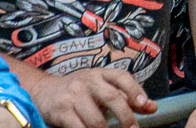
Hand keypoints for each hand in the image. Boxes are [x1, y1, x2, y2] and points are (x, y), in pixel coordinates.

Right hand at [23, 67, 154, 127]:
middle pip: (112, 97)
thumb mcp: (102, 88)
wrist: (43, 92)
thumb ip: (127, 97)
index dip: (135, 90)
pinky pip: (78, 127)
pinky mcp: (61, 111)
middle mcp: (88, 81)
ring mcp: (73, 96)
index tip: (144, 105)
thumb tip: (152, 108)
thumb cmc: (80, 91)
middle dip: (125, 116)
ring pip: (95, 118)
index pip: (121, 77)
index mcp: (101, 74)